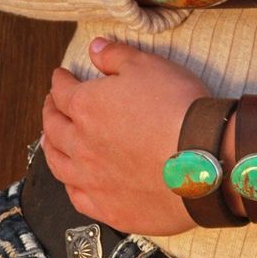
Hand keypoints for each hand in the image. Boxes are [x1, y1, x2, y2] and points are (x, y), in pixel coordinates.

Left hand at [42, 39, 209, 234]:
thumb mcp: (150, 67)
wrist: (206, 162)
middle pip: (54, 128)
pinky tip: (74, 183)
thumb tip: (95, 48)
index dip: (60, 81)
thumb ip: (116, 56)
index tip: (61, 77)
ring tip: (53, 142)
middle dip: (50, 112)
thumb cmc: (180, 111)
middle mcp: (81, 145)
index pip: (62, 91)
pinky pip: (79, 198)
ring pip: (58, 165)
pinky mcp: (110, 209)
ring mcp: (93, 180)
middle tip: (52, 106)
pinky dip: (71, 186)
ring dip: (52, 150)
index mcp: (86, 106)